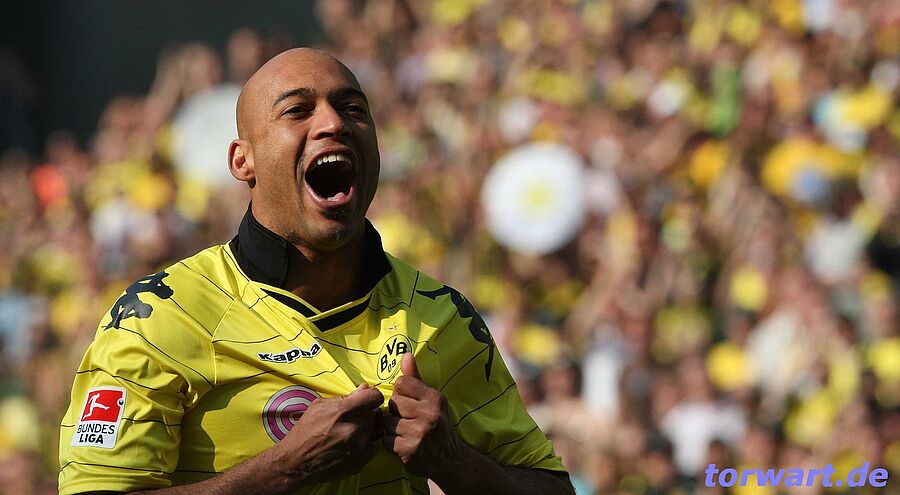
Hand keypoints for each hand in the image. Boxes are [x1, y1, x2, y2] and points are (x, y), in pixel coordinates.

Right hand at [275, 383, 383, 483]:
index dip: (370, 396)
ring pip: (374, 429)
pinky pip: (369, 445)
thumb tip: (364, 388)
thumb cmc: (306, 431)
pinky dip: (361, 443)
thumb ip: (345, 397)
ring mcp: (360, 446)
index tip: (365, 399)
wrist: (297, 461)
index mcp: (344, 411)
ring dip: (365, 428)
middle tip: (351, 418)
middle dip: (365, 413)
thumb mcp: (320, 406)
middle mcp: (355, 428)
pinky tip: (347, 445)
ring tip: (348, 432)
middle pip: (374, 413)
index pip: (375, 397)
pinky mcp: (361, 460)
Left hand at [383, 353, 465, 477]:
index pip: (402, 384)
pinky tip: (404, 444)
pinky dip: (391, 443)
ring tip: (406, 432)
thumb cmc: (439, 425)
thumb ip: (416, 378)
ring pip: (387, 422)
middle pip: (393, 403)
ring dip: (392, 429)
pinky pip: (386, 440)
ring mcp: (419, 434)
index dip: (402, 394)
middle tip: (409, 420)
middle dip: (397, 412)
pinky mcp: (409, 451)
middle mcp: (429, 414)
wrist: (451, 460)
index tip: (410, 403)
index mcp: (435, 398)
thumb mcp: (433, 400)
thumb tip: (405, 354)